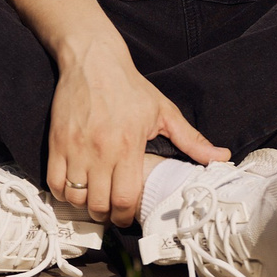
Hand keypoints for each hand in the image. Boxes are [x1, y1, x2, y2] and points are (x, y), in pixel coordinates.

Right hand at [46, 43, 227, 225]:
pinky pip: (55, 182)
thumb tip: (221, 157)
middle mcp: (101, 150)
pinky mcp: (56, 143)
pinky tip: (75, 187)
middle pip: (99, 204)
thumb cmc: (129, 86)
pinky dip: (64, 192)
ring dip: (85, 205)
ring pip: (75, 197)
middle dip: (107, 215)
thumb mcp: (164, 111)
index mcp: (129, 145)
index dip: (126, 216)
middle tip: (111, 212)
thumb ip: (191, 140)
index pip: (126, 198)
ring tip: (94, 199)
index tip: (128, 216)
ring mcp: (76, 148)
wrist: (93, 60)